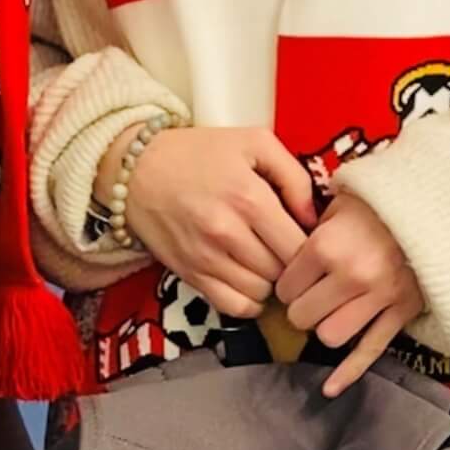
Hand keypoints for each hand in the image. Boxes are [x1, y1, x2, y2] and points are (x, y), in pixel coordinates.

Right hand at [117, 127, 316, 319]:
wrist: (136, 169)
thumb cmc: (198, 152)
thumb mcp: (253, 142)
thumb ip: (294, 176)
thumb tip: (313, 219)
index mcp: (249, 198)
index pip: (300, 246)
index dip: (310, 246)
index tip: (304, 236)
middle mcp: (228, 232)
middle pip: (283, 271)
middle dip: (290, 262)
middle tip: (283, 247)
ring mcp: (206, 258)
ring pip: (261, 291)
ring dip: (269, 281)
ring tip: (263, 260)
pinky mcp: (189, 275)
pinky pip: (232, 307)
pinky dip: (247, 300)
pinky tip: (247, 280)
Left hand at [275, 193, 423, 395]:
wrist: (435, 207)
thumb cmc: (378, 203)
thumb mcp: (338, 203)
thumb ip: (308, 228)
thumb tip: (281, 250)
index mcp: (327, 246)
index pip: (286, 287)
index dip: (286, 286)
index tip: (294, 279)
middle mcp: (350, 276)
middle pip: (303, 316)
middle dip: (301, 310)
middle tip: (309, 298)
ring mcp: (378, 297)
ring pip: (331, 336)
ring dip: (325, 328)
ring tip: (330, 313)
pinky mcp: (401, 312)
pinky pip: (370, 351)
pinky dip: (349, 373)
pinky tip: (330, 388)